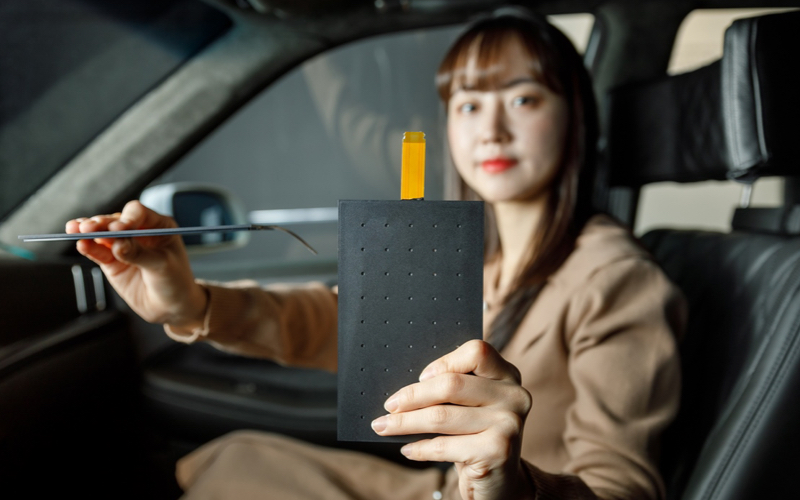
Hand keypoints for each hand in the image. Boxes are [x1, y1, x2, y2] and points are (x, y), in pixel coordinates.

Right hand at [66, 200, 206, 328]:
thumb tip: (117, 244)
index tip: (119, 229)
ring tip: (76, 230)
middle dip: (102, 223)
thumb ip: (139, 254)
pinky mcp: (112, 261)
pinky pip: (98, 252)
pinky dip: (88, 247)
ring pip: (103, 234)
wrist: (171, 306)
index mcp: (158, 226)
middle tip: (89, 227)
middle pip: (116, 221)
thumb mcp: (162, 265)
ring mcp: (124, 246)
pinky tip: (82, 244)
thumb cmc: (176, 281)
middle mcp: (139, 232)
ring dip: (89, 231)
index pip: (138, 213)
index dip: (126, 218)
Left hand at [371, 340, 533, 499]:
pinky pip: (445, 446)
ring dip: (405, 423)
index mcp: (508, 376)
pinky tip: (408, 449)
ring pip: (441, 416)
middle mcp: (514, 396)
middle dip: (412, 396)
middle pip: (452, 385)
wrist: (500, 481)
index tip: (420, 376)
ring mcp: (509, 423)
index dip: (445, 362)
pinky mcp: (498, 451)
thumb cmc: (476, 436)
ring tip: (384, 426)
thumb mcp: (472, 407)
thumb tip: (403, 389)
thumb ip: (454, 390)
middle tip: (389, 405)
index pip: (477, 353)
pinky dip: (420, 448)